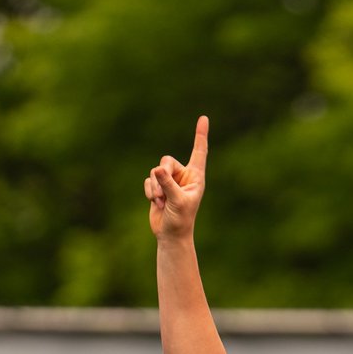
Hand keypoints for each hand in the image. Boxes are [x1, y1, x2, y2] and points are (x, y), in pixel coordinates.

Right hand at [145, 116, 209, 241]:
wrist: (170, 235)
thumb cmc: (180, 220)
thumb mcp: (177, 201)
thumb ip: (168, 184)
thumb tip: (157, 169)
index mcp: (195, 177)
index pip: (199, 152)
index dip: (200, 135)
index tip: (204, 118)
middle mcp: (183, 176)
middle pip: (167, 160)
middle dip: (162, 175)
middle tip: (164, 192)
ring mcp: (170, 181)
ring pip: (155, 171)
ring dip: (155, 188)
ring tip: (162, 202)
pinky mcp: (158, 187)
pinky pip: (148, 180)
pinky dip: (150, 192)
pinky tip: (156, 203)